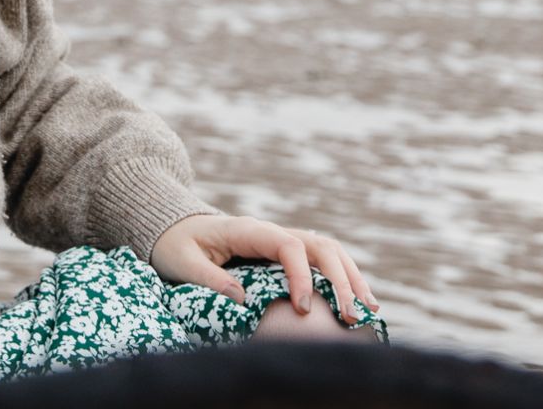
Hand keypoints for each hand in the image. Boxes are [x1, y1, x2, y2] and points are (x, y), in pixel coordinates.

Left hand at [148, 213, 379, 324]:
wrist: (173, 227)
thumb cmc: (176, 244)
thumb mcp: (182, 261)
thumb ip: (208, 278)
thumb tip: (243, 299)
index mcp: (249, 230)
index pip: (289, 246)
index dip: (302, 276)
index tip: (303, 309)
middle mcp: (272, 231)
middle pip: (320, 246)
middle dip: (341, 279)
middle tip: (352, 315)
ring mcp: (282, 239)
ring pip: (328, 251)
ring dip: (350, 277)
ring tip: (369, 309)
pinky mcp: (284, 252)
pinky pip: (321, 261)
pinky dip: (342, 278)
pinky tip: (357, 301)